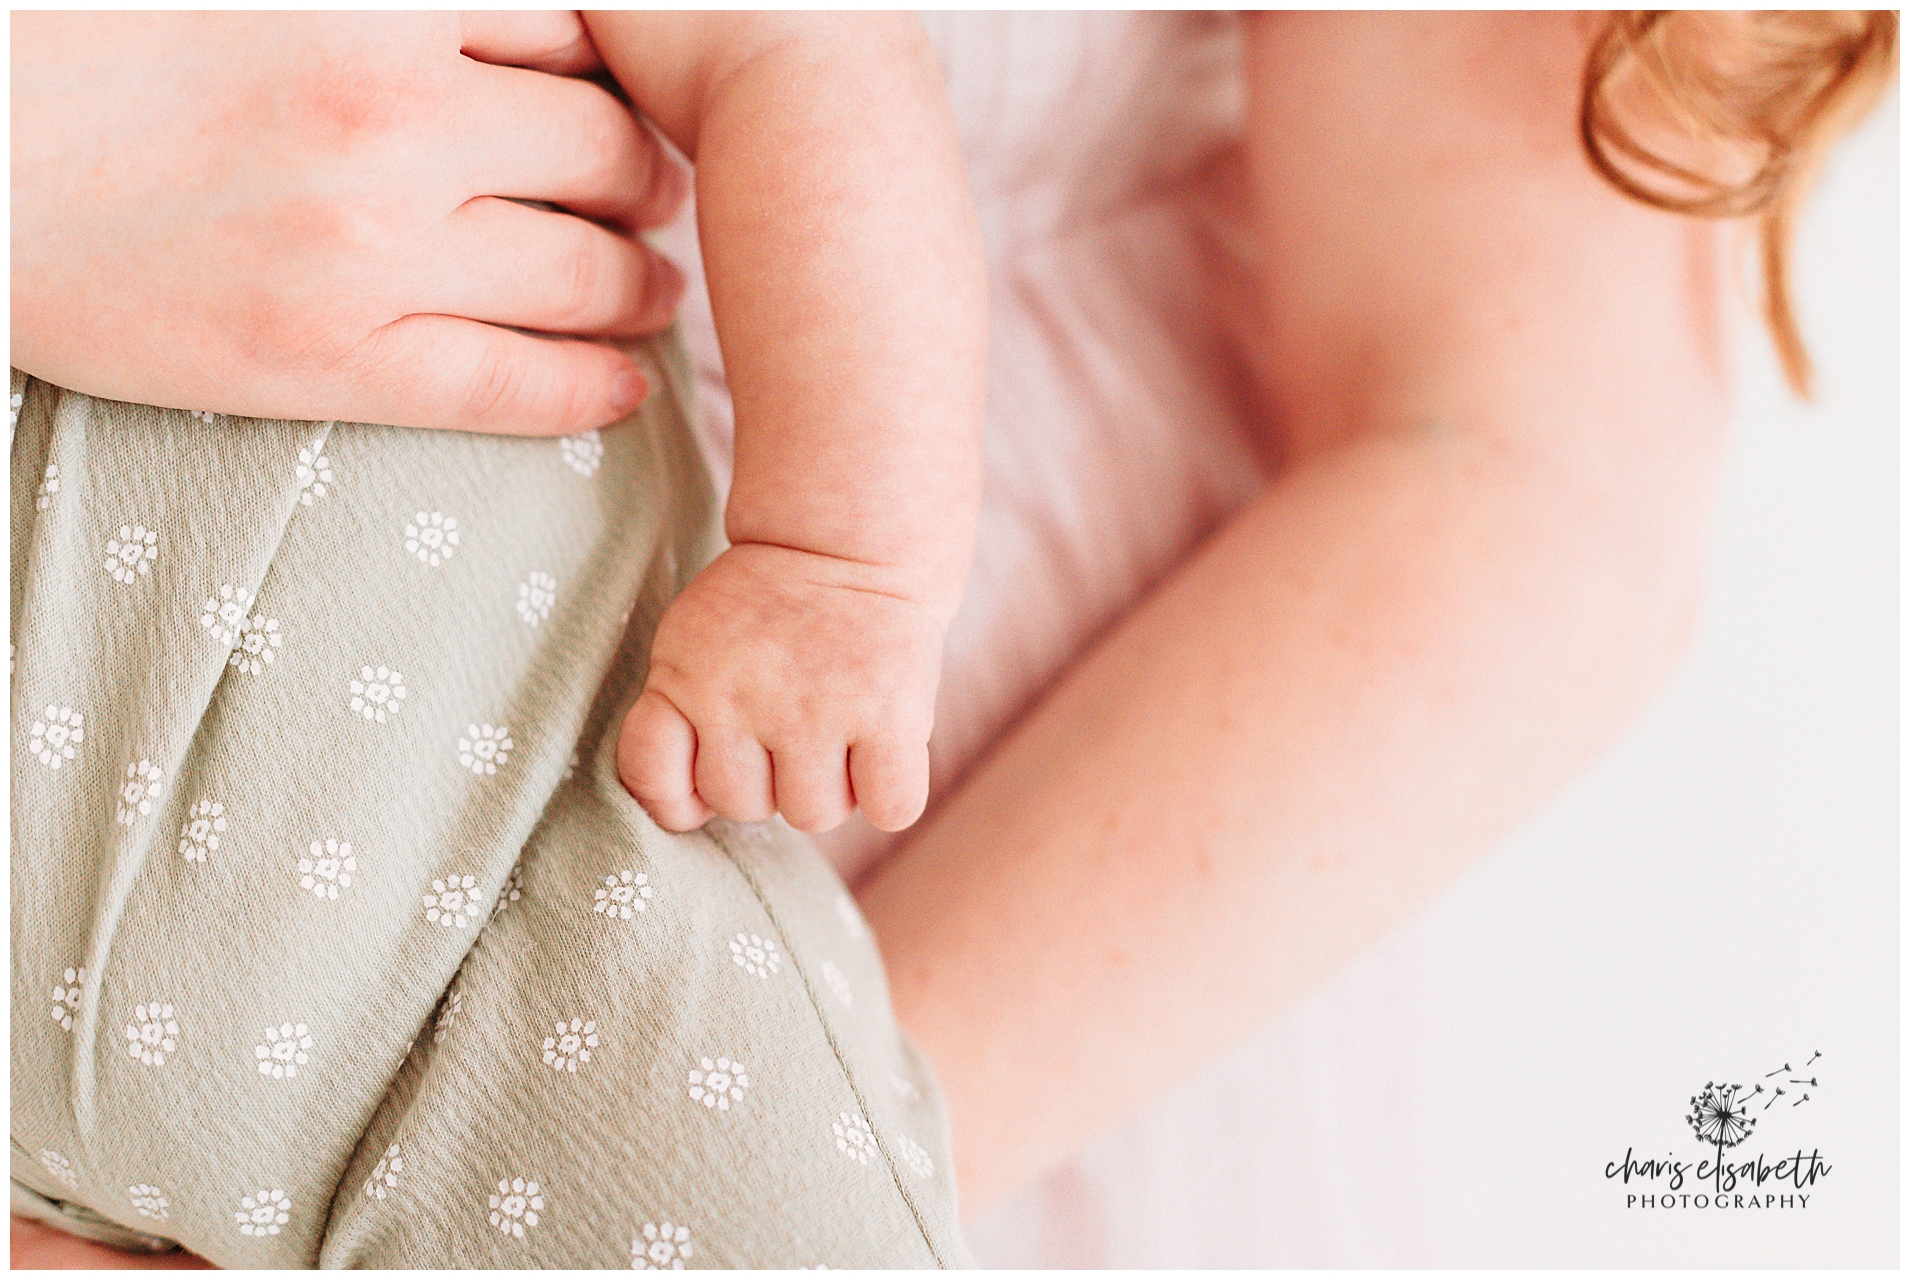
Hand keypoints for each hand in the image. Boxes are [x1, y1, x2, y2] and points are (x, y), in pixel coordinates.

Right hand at [10, 11, 686, 434]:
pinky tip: (623, 385)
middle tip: (662, 203)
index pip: (574, 37)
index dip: (623, 79)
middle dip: (650, 182)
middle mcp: (394, 120)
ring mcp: (368, 247)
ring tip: (658, 294)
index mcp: (377, 3)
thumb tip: (514, 21)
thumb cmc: (85, 44)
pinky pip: (511, 384)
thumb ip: (396, 2)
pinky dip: (591, 385)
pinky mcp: (328, 358)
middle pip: (603, 153)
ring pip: (582, 274)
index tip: (636, 106)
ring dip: (644, 287)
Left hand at [618, 543, 942, 833]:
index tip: (712, 759)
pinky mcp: (890, 715)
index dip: (680, 792)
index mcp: (685, 676)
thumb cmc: (766, 609)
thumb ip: (677, 716)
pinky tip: (881, 752)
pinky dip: (887, 796)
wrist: (846, 539)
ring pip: (812, 816)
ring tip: (838, 733)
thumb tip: (691, 814)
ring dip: (828, 789)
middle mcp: (746, 695)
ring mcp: (819, 708)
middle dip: (768, 781)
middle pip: (743, 807)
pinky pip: (889, 809)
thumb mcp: (694, 641)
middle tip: (791, 725)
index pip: (654, 778)